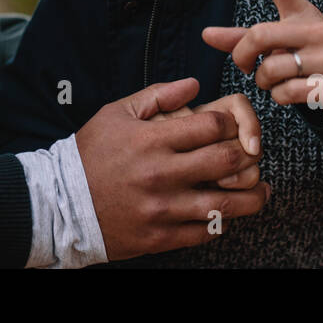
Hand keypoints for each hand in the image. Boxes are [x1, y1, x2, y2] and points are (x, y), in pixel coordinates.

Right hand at [76, 77, 269, 261]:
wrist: (62, 203)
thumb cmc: (91, 153)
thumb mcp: (117, 113)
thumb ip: (158, 96)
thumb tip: (195, 85)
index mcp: (152, 140)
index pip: (213, 126)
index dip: (232, 123)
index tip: (233, 126)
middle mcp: (161, 174)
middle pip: (227, 161)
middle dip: (248, 154)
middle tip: (253, 153)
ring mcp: (163, 209)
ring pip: (225, 203)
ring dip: (252, 195)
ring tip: (261, 189)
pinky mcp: (161, 237)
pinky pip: (206, 231)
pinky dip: (223, 221)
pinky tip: (229, 212)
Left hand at [202, 0, 322, 122]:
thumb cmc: (309, 60)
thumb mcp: (280, 45)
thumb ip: (243, 40)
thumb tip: (205, 34)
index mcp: (302, 15)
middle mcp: (317, 30)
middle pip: (258, 36)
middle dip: (242, 57)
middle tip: (246, 67)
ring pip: (270, 70)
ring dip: (264, 84)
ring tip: (276, 83)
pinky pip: (288, 93)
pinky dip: (281, 98)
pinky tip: (294, 95)